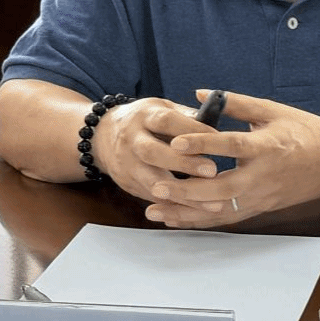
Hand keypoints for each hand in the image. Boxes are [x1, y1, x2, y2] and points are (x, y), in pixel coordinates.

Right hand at [90, 97, 221, 203]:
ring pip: (152, 182)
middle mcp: (131, 140)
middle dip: (182, 163)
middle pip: (153, 153)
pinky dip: (176, 207)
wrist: (102, 137)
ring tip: (211, 203)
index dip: (191, 129)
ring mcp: (127, 165)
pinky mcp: (128, 185)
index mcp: (144, 116)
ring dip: (182, 195)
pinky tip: (198, 212)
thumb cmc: (144, 121)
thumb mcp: (161, 108)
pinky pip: (153, 199)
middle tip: (212, 170)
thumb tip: (214, 124)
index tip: (217, 137)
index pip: (166, 121)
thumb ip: (186, 116)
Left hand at [144, 90, 319, 227]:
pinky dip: (200, 221)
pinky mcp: (262, 208)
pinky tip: (176, 219)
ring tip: (155, 210)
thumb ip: (237, 103)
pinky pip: (228, 219)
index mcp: (268, 146)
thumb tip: (201, 93)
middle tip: (156, 186)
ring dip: (187, 212)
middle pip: (221, 189)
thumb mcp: (273, 111)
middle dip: (186, 191)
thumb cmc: (307, 132)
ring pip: (221, 211)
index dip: (202, 144)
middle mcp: (264, 176)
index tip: (175, 142)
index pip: (231, 146)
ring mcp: (263, 196)